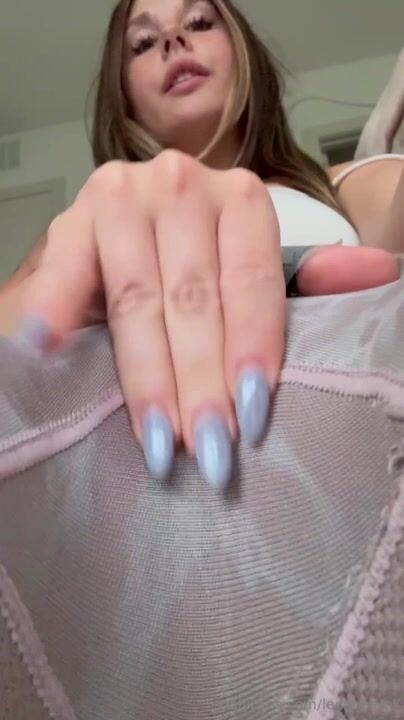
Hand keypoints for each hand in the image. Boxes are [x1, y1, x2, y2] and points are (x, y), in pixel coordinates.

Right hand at [16, 151, 284, 489]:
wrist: (125, 236)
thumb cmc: (194, 264)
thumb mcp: (250, 269)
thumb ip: (304, 276)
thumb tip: (378, 271)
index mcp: (239, 199)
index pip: (254, 281)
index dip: (252, 350)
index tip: (251, 415)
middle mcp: (182, 187)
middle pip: (195, 299)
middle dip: (202, 383)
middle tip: (209, 450)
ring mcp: (121, 200)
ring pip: (138, 301)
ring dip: (147, 376)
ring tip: (158, 440)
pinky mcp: (69, 223)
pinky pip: (64, 274)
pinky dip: (55, 311)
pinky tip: (47, 351)